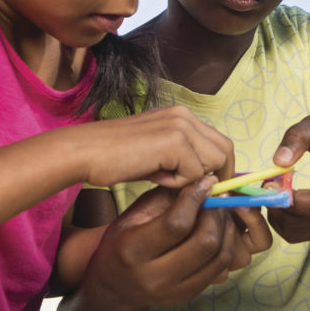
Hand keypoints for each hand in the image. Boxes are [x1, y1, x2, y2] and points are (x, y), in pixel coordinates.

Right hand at [74, 105, 233, 188]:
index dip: (221, 168)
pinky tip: (152, 175)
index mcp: (181, 115)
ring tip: (163, 178)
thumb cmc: (115, 157)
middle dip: (219, 176)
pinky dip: (176, 182)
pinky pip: (193, 173)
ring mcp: (180, 126)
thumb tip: (209, 181)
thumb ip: (183, 160)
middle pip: (225, 150)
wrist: (84, 152)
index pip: (219, 142)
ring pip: (213, 163)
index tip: (212, 189)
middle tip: (199, 195)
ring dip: (193, 179)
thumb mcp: (157, 155)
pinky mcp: (174, 142)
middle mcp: (185, 115)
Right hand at [74, 177, 270, 310]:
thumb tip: (203, 180)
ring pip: (219, 257)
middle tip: (217, 197)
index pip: (177, 224)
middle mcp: (153, 277)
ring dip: (226, 230)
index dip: (196, 198)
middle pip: (205, 243)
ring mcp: (174, 292)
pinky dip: (226, 246)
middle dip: (217, 214)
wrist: (114, 286)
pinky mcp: (189, 296)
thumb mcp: (134, 214)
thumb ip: (167, 197)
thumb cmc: (122, 242)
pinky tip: (220, 231)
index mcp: (133, 251)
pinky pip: (221, 269)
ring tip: (221, 212)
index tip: (205, 183)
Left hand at [264, 115, 309, 242]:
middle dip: (277, 207)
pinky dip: (281, 222)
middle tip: (265, 186)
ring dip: (276, 216)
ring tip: (272, 191)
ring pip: (297, 232)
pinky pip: (297, 235)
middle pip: (305, 221)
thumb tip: (278, 161)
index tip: (269, 183)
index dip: (290, 199)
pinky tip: (280, 201)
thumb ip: (297, 137)